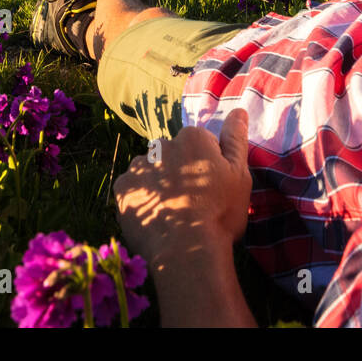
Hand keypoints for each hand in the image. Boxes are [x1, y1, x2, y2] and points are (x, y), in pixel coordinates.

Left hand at [112, 108, 251, 268]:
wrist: (186, 250)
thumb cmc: (220, 213)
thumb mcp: (239, 175)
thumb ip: (235, 139)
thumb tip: (238, 109)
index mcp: (192, 137)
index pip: (200, 144)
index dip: (208, 167)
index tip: (211, 189)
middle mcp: (161, 144)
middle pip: (172, 155)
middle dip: (179, 171)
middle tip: (192, 203)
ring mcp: (138, 166)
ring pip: (150, 170)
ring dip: (158, 184)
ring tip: (172, 213)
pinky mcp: (122, 189)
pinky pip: (133, 189)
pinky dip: (142, 199)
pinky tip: (155, 216)